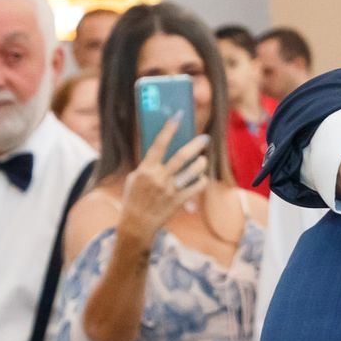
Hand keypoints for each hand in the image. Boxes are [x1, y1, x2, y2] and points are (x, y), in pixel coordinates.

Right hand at [118, 119, 209, 248]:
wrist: (137, 224)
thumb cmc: (135, 198)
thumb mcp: (136, 179)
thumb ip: (149, 166)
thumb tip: (163, 150)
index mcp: (145, 170)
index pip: (158, 144)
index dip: (169, 129)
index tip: (178, 116)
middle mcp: (158, 178)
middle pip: (181, 157)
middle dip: (195, 145)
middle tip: (205, 137)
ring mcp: (169, 190)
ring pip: (192, 171)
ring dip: (201, 163)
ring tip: (202, 160)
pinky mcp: (178, 201)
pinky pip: (196, 186)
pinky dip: (201, 180)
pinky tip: (200, 178)